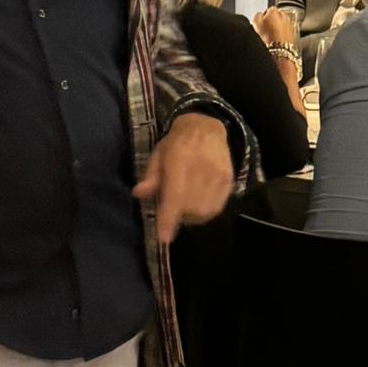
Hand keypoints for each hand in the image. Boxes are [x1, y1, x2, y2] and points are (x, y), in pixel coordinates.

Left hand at [132, 112, 233, 244]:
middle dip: (177, 216)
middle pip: (190, 208)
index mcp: (180, 160)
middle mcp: (202, 169)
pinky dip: (204, 213)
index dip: (168, 219)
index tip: (163, 238)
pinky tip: (197, 204)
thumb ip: (150, 176)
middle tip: (171, 208)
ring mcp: (218, 176)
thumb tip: (138, 194)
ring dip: (191, 216)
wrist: (206, 128)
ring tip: (184, 205)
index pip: (175, 196)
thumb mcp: (158, 154)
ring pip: (204, 212)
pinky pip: (216, 208)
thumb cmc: (176, 143)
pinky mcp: (229, 182)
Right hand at [253, 7, 296, 46]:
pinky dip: (283, 33)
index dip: (264, 17)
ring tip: (273, 36)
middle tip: (267, 29)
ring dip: (279, 27)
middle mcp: (284, 16)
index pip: (268, 10)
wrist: (279, 52)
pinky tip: (278, 40)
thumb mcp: (256, 25)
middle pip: (277, 15)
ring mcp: (290, 24)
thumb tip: (260, 15)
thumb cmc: (268, 39)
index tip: (262, 23)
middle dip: (273, 21)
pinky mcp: (294, 33)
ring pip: (283, 23)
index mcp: (273, 12)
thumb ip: (257, 16)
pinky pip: (287, 31)